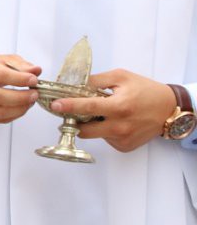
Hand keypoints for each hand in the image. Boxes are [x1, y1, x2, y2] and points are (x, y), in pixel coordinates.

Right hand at [0, 54, 39, 123]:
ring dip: (19, 109)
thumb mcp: (6, 60)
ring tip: (29, 102)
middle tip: (34, 95)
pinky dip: (14, 115)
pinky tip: (19, 108)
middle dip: (21, 98)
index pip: (2, 75)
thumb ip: (22, 65)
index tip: (34, 80)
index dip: (21, 79)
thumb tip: (36, 70)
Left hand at [52, 69, 175, 151]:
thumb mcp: (121, 78)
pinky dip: (103, 130)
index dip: (69, 106)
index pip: (88, 107)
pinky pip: (105, 139)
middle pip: (84, 130)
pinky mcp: (125, 146)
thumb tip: (75, 83)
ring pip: (93, 135)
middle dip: (74, 121)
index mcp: (119, 106)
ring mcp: (122, 138)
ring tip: (101, 113)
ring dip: (90, 125)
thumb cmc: (147, 91)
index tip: (55, 105)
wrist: (170, 109)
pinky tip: (114, 121)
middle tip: (72, 112)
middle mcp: (120, 126)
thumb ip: (97, 80)